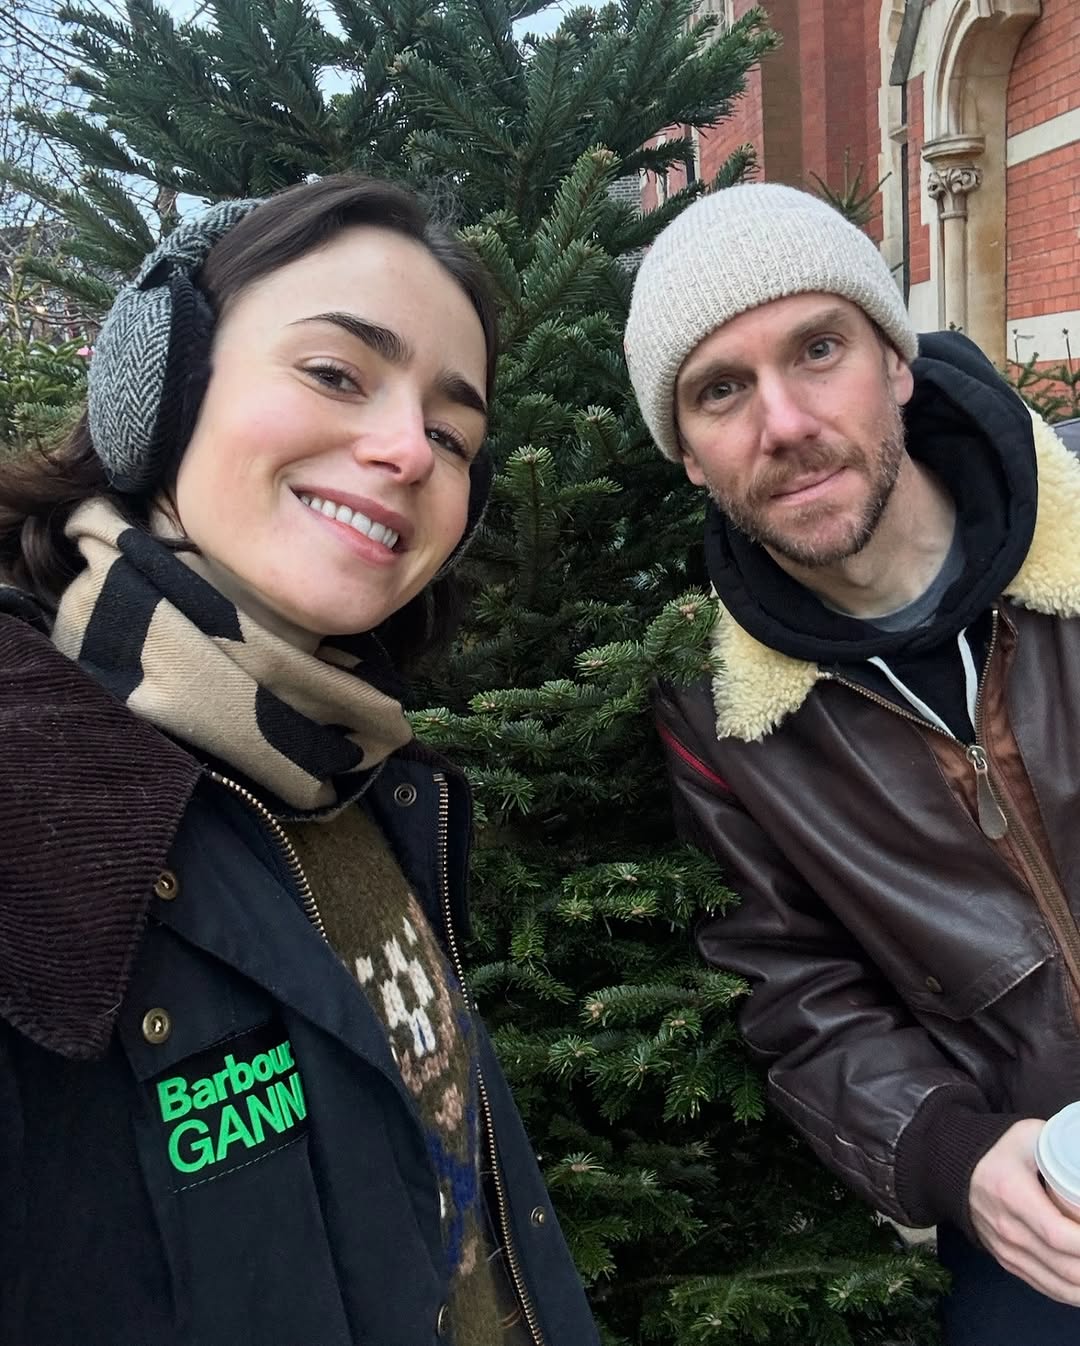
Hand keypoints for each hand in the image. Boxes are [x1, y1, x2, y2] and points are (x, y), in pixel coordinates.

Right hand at [969, 1118, 1079, 1303]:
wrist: (951, 1166)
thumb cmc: (997, 1149)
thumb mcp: (1029, 1136)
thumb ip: (1065, 1146)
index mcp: (1013, 1196)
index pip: (1060, 1234)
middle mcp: (1008, 1230)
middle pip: (1067, 1268)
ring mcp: (1007, 1251)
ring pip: (1061, 1286)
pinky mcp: (1007, 1262)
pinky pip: (1047, 1288)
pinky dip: (1073, 1292)